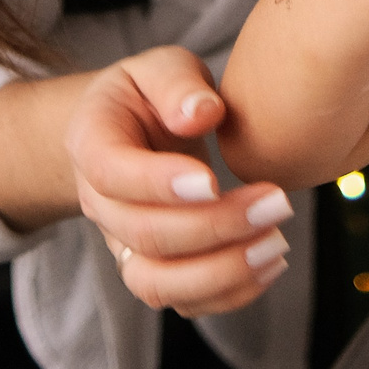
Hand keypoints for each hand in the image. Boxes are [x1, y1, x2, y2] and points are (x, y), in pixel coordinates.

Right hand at [66, 46, 297, 316]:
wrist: (132, 132)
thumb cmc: (151, 95)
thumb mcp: (160, 68)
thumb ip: (177, 84)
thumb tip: (201, 113)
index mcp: (92, 143)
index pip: (112, 174)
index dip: (160, 184)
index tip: (215, 180)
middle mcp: (100, 204)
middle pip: (143, 234)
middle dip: (214, 227)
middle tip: (276, 203)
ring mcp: (123, 244)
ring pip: (156, 284)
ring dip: (220, 273)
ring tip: (276, 244)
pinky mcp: (154, 269)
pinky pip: (182, 301)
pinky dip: (228, 293)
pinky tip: (269, 263)